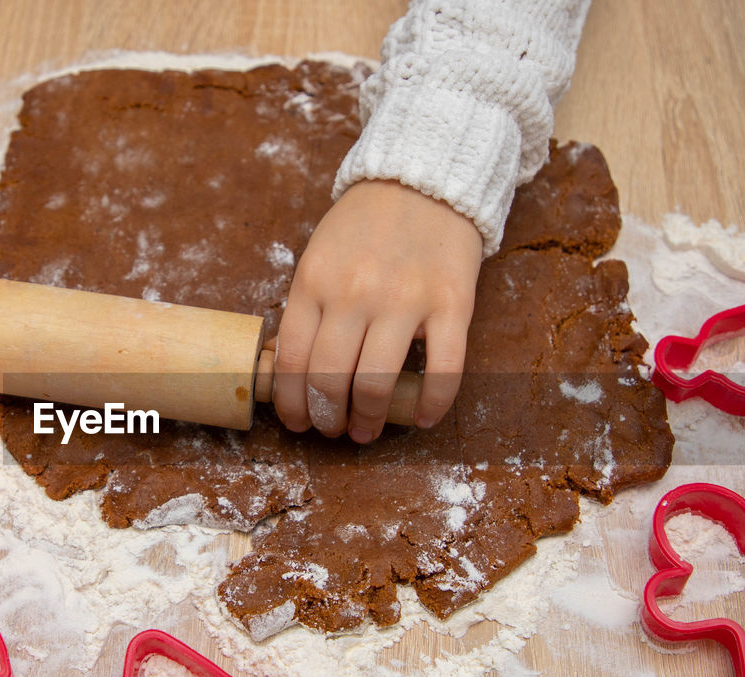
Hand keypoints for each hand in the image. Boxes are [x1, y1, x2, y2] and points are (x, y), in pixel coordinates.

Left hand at [273, 180, 482, 441]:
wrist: (423, 178)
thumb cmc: (364, 227)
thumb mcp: (317, 258)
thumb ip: (306, 309)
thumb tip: (292, 375)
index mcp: (314, 281)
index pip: (292, 361)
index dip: (292, 404)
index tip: (298, 422)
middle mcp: (355, 292)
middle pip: (330, 381)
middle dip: (327, 418)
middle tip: (333, 429)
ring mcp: (406, 299)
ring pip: (377, 384)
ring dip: (369, 420)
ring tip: (366, 431)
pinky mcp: (452, 304)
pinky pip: (443, 371)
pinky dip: (431, 405)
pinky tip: (422, 418)